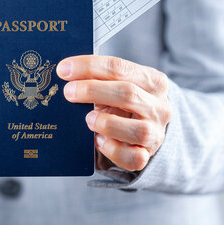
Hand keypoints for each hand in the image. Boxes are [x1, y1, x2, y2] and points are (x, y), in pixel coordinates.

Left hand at [56, 55, 171, 171]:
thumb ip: (98, 77)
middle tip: (68, 92)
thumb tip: (65, 71)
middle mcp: (159, 106)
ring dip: (107, 123)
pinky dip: (113, 150)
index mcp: (152, 80)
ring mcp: (155, 133)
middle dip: (92, 91)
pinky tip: (98, 140)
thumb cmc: (124, 102)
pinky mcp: (147, 155)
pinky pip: (134, 157)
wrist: (145, 128)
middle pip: (127, 94)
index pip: (119, 67)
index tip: (64, 69)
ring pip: (137, 130)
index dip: (89, 67)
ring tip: (87, 118)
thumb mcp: (117, 84)